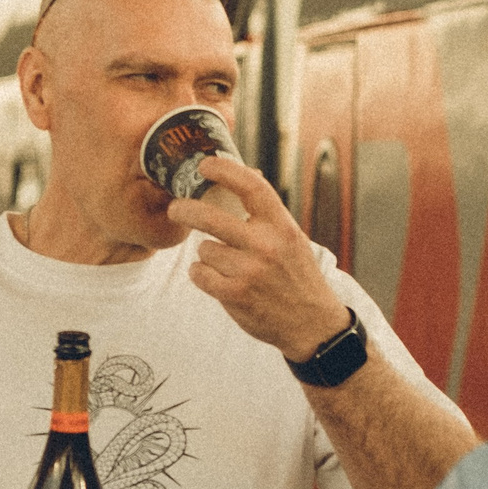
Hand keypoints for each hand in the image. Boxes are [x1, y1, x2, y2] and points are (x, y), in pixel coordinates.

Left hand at [167, 157, 351, 361]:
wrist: (312, 324)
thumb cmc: (297, 276)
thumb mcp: (292, 238)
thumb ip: (267, 212)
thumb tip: (247, 174)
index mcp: (281, 226)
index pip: (252, 187)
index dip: (225, 170)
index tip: (205, 165)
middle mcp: (266, 246)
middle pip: (211, 217)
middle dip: (185, 210)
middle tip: (175, 208)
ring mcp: (250, 271)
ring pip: (204, 249)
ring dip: (207, 255)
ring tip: (225, 264)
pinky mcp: (235, 295)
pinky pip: (199, 273)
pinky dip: (201, 274)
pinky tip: (214, 277)